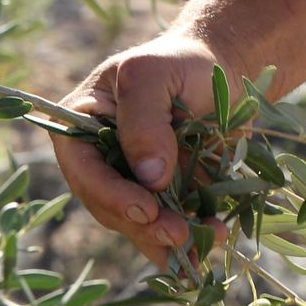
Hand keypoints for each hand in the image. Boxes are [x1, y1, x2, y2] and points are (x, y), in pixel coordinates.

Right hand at [55, 33, 223, 265]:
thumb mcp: (154, 74)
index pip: (83, 169)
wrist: (225, 69)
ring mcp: (133, 183)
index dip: (110, 195)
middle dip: (142, 225)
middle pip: (108, 206)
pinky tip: (213, 238)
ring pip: (138, 225)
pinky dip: (190, 240)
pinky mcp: (166, 197)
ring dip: (166, 240)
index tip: (146, 209)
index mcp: (80, 125)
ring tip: (200, 244)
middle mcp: (100, 160)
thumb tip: (149, 178)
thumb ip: (144, 121)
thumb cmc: (181, 61)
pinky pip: (170, 227)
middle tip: (178, 234)